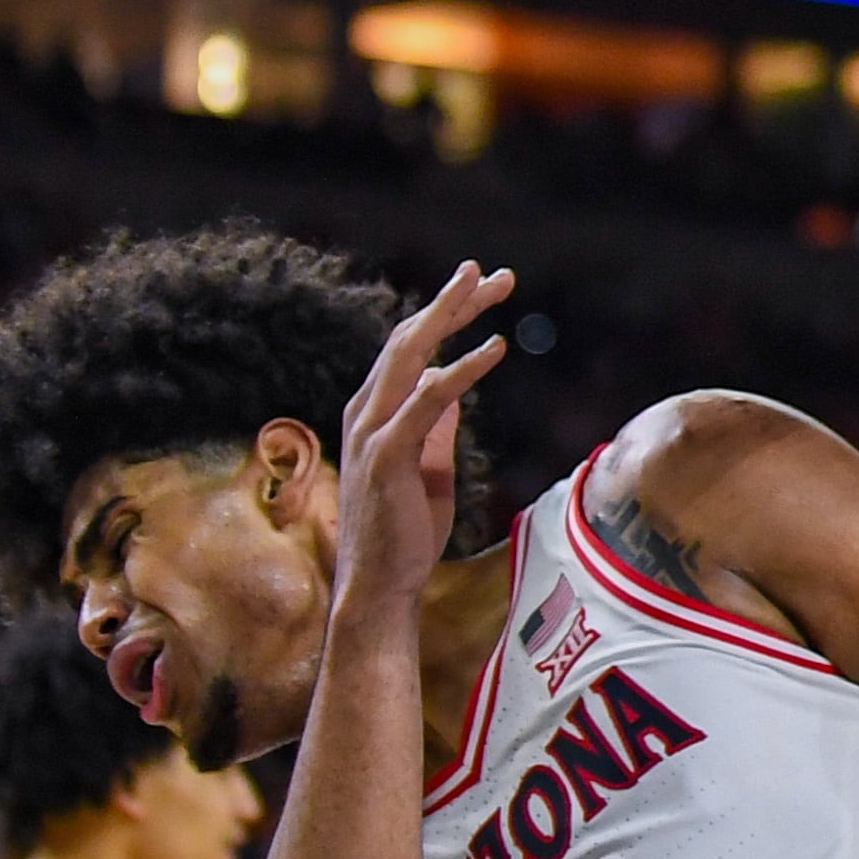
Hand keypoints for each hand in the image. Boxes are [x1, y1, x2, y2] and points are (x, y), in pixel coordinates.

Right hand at [330, 264, 512, 623]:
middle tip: (491, 271)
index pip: (410, 349)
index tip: (484, 289)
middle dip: (450, 301)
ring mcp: (372, 432)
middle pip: (408, 339)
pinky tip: (492, 348)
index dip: (445, 315)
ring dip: (449, 315)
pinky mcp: (387, 455)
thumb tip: (451, 385)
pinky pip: (427, 400)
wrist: (380, 587)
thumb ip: (434, 425)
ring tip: (486, 286)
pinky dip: (460, 370)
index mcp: (376, 414)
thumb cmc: (405, 530)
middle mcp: (367, 413)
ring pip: (409, 356)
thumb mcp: (427, 464)